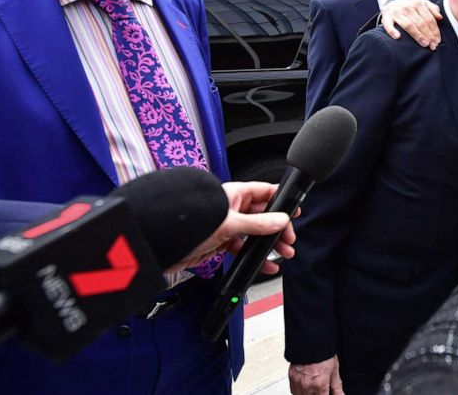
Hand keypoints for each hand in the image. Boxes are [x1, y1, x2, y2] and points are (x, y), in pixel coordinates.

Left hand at [167, 181, 296, 274]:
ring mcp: (227, 226)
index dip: (281, 200)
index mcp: (235, 195)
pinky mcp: (220, 242)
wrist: (162, 243)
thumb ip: (257, 223)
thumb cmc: (189, 223)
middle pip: (263, 216)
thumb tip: (280, 221)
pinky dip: (254, 257)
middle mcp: (232, 209)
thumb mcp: (230, 223)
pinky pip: (243, 248)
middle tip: (289, 239)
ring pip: (255, 234)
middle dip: (278, 228)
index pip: (265, 193)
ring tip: (284, 253)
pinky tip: (264, 264)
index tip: (295, 209)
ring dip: (269, 245)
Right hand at [289, 357, 343, 394]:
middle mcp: (307, 386)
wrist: (310, 341)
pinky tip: (307, 386)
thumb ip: (336, 386)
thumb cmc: (322, 353)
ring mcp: (298, 383)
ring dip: (309, 394)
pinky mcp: (292, 378)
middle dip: (319, 394)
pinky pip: (294, 391)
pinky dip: (300, 391)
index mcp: (319, 385)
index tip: (328, 392)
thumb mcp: (334, 370)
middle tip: (322, 388)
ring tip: (315, 387)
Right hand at [380, 0, 441, 49]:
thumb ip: (432, 9)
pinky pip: (388, 25)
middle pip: (421, 23)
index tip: (437, 40)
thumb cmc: (410, 7)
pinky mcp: (386, 18)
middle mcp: (407, 7)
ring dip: (417, 35)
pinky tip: (398, 37)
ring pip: (409, 25)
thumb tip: (440, 17)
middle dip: (428, 35)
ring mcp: (396, 12)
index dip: (435, 31)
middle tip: (433, 45)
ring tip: (424, 44)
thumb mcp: (422, 4)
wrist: (392, 4)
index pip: (429, 19)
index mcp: (418, 4)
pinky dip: (392, 31)